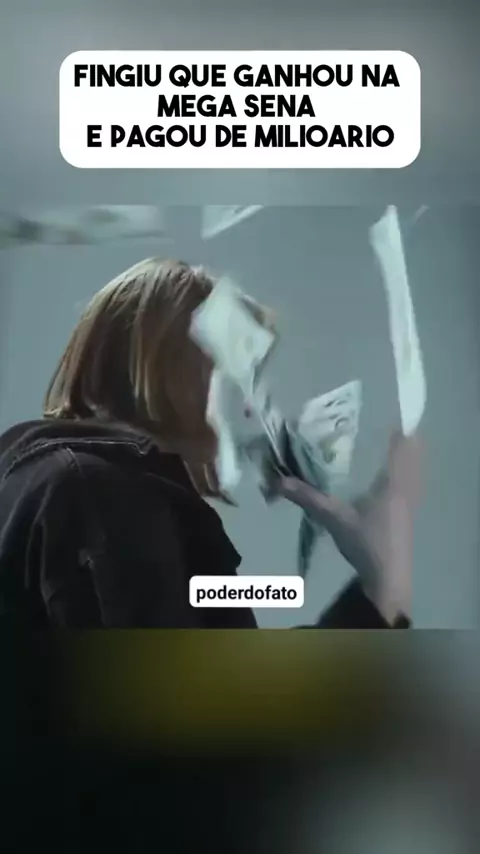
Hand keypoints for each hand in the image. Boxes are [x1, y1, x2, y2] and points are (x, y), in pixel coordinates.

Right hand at [277, 432, 421, 624]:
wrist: (387, 579)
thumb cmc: (365, 543)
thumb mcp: (334, 518)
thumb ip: (308, 497)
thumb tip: (279, 481)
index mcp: (392, 484)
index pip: (402, 448)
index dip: (400, 431)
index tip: (392, 417)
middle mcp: (407, 490)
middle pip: (415, 458)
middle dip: (405, 443)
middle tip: (390, 429)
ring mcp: (411, 505)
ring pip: (416, 473)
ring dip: (408, 460)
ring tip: (393, 450)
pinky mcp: (409, 518)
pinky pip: (413, 487)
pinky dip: (406, 477)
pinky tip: (392, 483)